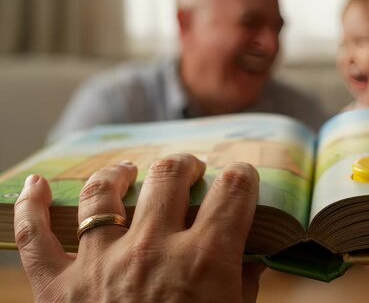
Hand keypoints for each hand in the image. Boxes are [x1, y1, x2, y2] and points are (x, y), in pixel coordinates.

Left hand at [14, 154, 262, 301]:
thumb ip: (244, 284)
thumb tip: (251, 256)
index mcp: (205, 259)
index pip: (232, 191)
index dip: (242, 176)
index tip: (241, 178)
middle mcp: (153, 249)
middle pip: (169, 177)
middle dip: (186, 166)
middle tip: (191, 172)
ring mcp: (100, 264)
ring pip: (102, 194)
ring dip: (119, 174)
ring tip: (128, 171)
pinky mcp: (57, 288)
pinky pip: (34, 238)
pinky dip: (30, 208)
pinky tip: (36, 186)